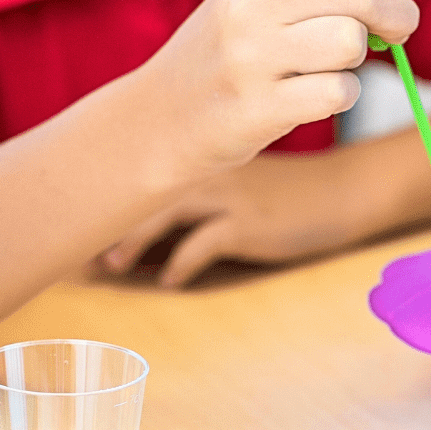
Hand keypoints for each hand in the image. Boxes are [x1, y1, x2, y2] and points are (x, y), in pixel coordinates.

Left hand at [101, 148, 373, 286]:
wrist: (346, 189)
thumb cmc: (297, 186)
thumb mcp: (248, 172)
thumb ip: (209, 177)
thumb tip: (167, 205)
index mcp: (210, 148)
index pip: (148, 159)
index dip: (114, 186)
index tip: (84, 208)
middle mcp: (213, 166)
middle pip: (145, 186)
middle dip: (110, 216)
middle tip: (84, 244)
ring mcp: (230, 194)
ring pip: (164, 214)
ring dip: (133, 242)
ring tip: (113, 264)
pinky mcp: (247, 223)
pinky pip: (199, 246)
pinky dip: (179, 266)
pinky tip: (170, 281)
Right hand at [140, 0, 417, 180]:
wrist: (161, 118)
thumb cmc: (225, 59)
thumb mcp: (254, 3)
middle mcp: (251, 8)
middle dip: (399, 14)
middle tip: (401, 32)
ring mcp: (251, 59)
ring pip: (351, 41)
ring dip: (358, 58)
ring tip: (336, 67)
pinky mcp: (259, 108)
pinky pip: (337, 92)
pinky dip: (342, 96)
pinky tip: (318, 97)